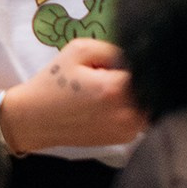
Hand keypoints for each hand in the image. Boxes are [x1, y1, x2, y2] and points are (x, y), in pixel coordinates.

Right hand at [0, 38, 145, 152]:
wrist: (35, 119)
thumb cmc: (52, 83)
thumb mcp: (77, 51)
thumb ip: (112, 48)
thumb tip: (136, 56)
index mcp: (115, 89)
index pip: (147, 69)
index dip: (133, 62)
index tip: (117, 62)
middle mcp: (128, 113)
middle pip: (151, 87)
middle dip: (135, 78)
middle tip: (110, 75)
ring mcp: (129, 130)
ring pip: (148, 103)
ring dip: (136, 94)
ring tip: (108, 91)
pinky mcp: (125, 139)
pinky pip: (140, 117)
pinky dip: (131, 108)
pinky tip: (107, 105)